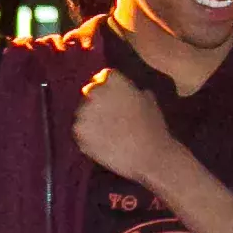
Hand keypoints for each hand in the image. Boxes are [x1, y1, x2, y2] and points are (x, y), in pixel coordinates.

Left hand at [71, 69, 181, 187]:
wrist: (150, 155)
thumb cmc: (154, 127)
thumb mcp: (150, 100)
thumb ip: (135, 90)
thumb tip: (132, 90)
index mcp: (113, 79)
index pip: (103, 77)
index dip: (110, 89)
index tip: (116, 101)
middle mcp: (94, 90)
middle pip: (90, 93)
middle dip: (98, 103)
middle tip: (111, 119)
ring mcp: (83, 111)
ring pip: (83, 113)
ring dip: (91, 120)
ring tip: (108, 133)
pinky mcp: (78, 130)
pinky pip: (80, 131)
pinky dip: (88, 136)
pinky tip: (103, 143)